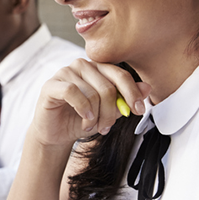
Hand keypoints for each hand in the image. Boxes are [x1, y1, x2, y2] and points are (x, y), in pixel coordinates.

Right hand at [31, 59, 150, 147]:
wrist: (57, 134)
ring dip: (95, 117)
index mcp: (97, 68)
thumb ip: (124, 99)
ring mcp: (65, 72)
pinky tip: (84, 119)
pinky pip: (73, 92)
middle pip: (107, 87)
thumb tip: (147, 88)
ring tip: (91, 127)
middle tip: (106, 128)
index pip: (120, 75)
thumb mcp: (108, 112)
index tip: (138, 111)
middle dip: (111, 112)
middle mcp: (81, 65)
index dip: (132, 93)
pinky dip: (83, 109)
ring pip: (92, 93)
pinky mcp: (51, 84)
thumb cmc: (80, 120)